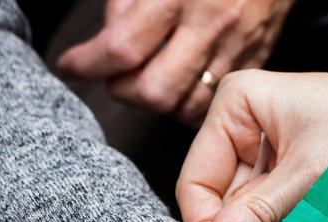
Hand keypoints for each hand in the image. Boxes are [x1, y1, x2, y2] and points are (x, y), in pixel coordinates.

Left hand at [56, 0, 295, 124]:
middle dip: (123, 90)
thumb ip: (126, 0)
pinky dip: (188, 104)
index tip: (70, 65)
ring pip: (186, 106)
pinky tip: (178, 85)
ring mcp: (238, 45)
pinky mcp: (257, 57)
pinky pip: (214, 102)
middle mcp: (212, 23)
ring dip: (157, 103)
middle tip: (114, 75)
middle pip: (154, 91)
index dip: (88, 63)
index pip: (123, 48)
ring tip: (146, 79)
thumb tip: (107, 37)